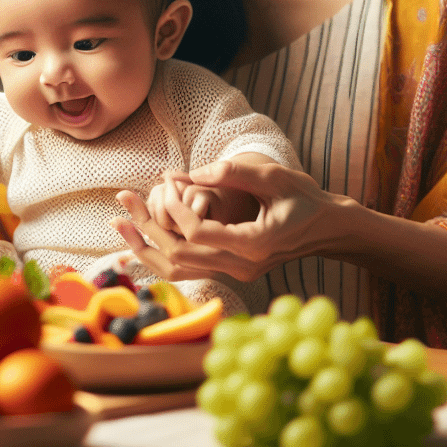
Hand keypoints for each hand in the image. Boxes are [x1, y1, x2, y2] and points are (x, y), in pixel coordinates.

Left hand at [113, 159, 341, 283]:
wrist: (328, 228)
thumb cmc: (304, 196)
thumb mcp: (274, 176)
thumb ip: (234, 173)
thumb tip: (192, 173)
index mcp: (254, 244)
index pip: (198, 234)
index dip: (174, 210)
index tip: (165, 184)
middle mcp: (242, 267)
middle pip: (180, 256)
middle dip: (146, 227)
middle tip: (122, 200)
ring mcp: (237, 274)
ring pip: (179, 270)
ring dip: (146, 246)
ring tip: (119, 222)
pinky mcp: (232, 272)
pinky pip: (188, 270)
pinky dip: (161, 254)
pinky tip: (140, 237)